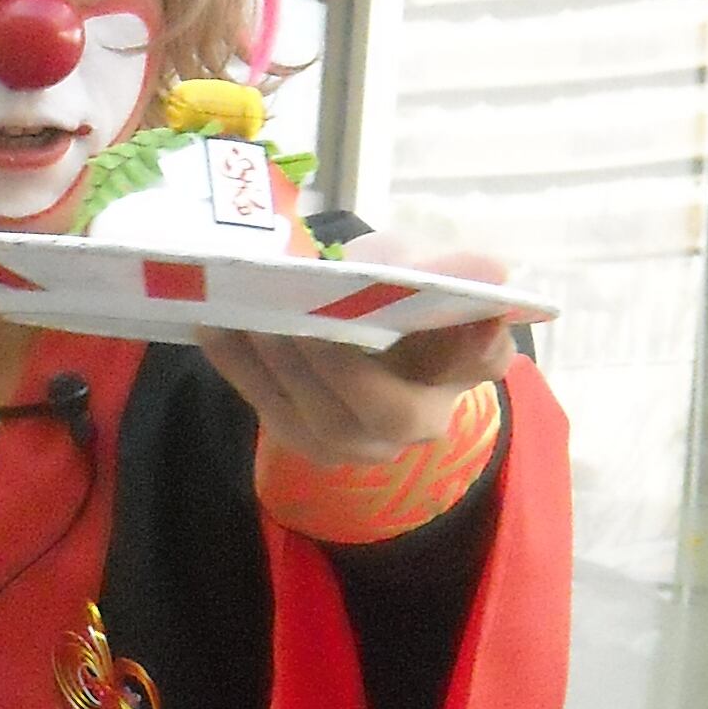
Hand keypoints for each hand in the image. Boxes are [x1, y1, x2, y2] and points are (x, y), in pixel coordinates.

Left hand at [200, 237, 516, 466]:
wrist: (353, 328)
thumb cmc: (395, 291)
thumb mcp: (419, 265)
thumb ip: (445, 268)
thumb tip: (492, 268)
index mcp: (466, 365)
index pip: (484, 359)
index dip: (479, 347)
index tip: (475, 324)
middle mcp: (422, 420)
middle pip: (386, 410)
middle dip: (338, 364)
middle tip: (298, 315)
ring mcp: (363, 443)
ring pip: (322, 421)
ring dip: (280, 367)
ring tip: (249, 315)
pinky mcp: (309, 443)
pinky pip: (272, 412)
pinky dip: (241, 370)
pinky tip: (216, 328)